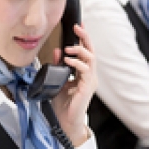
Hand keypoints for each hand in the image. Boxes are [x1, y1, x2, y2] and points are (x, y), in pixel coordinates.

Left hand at [50, 23, 96, 146]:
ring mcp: (90, 80)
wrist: (64, 121)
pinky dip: (77, 63)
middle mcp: (89, 75)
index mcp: (83, 73)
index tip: (78, 26)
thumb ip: (58, 66)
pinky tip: (68, 61)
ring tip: (69, 48)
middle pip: (91, 51)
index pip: (85, 52)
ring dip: (79, 51)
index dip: (82, 39)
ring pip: (90, 58)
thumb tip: (57, 51)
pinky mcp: (88, 87)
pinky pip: (85, 70)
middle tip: (77, 28)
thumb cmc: (62, 104)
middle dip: (85, 38)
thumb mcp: (57, 80)